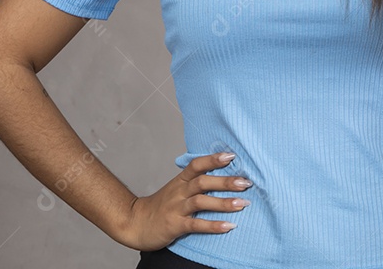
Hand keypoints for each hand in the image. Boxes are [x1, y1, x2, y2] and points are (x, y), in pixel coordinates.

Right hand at [119, 152, 251, 250]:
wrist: (135, 222)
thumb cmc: (161, 205)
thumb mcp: (176, 188)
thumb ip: (194, 181)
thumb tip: (222, 174)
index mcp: (180, 180)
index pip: (197, 165)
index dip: (213, 159)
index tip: (232, 155)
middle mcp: (179, 192)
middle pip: (202, 182)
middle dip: (225, 181)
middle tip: (246, 182)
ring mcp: (176, 208)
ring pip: (201, 202)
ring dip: (223, 203)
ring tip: (242, 204)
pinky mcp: (175, 225)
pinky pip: (196, 225)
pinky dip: (213, 225)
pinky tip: (228, 226)